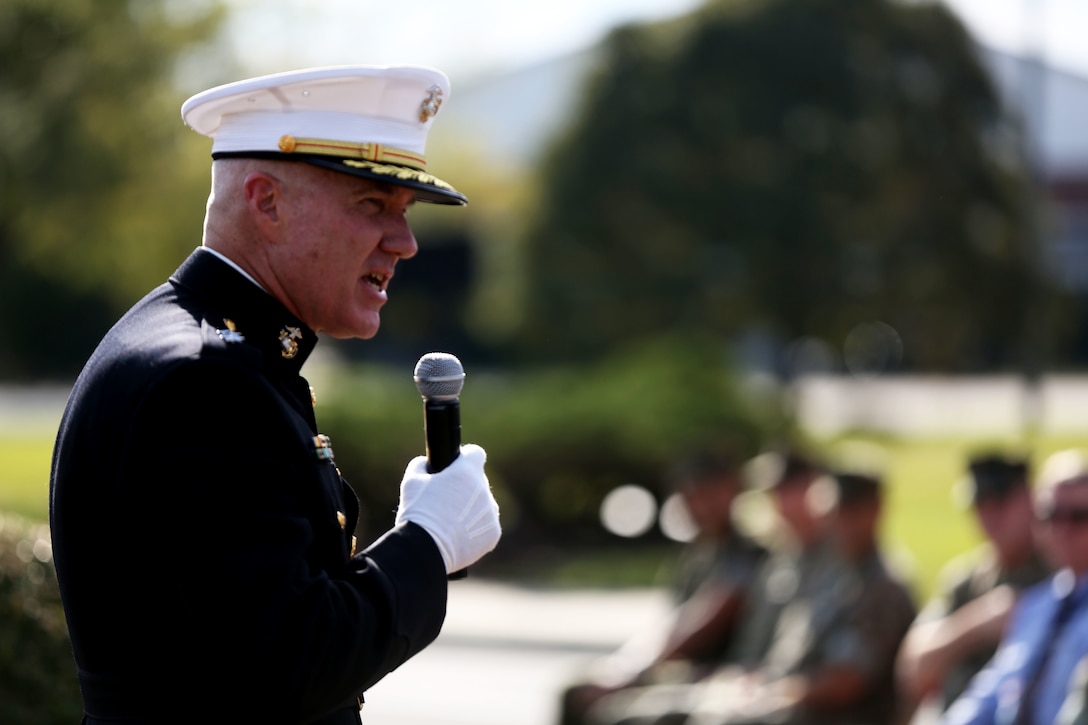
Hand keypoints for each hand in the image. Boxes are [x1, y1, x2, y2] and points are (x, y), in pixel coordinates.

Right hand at [395, 444, 500, 572]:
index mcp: (466, 471)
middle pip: (479, 482)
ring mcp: (491, 512)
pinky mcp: (493, 533)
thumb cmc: (417, 513)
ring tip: (451, 522)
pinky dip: (476, 530)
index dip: (465, 459)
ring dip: (472, 509)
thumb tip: (425, 464)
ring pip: (484, 505)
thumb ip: (421, 465)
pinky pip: (486, 526)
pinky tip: (459, 536)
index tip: (456, 467)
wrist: (425, 549)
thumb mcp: (411, 481)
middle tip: (446, 502)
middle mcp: (483, 489)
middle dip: (466, 488)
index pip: (476, 454)